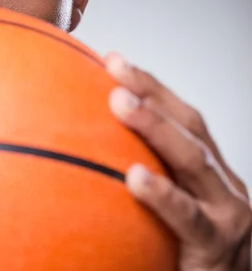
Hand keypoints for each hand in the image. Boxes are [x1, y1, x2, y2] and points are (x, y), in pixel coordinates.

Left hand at [105, 52, 250, 270]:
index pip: (183, 119)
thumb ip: (141, 182)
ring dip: (156, 127)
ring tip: (121, 101)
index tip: (113, 60)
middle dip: (153, 93)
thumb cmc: (186, 256)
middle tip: (115, 66)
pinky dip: (163, 195)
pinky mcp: (217, 248)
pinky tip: (135, 178)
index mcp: (210, 175)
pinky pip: (189, 218)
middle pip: (190, 127)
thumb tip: (83, 154)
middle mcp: (224, 187)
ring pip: (193, 161)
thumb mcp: (168, 216)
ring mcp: (227, 216)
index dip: (152, 87)